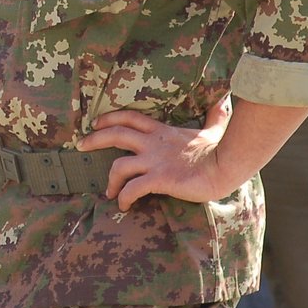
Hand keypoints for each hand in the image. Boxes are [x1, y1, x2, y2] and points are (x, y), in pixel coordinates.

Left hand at [79, 96, 234, 209]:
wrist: (227, 166)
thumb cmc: (221, 150)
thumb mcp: (215, 129)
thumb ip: (215, 116)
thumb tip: (225, 101)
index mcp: (162, 131)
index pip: (130, 117)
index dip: (110, 117)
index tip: (96, 123)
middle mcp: (153, 144)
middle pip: (115, 134)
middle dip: (94, 139)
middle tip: (80, 146)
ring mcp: (155, 162)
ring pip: (119, 166)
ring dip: (110, 179)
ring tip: (110, 192)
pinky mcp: (160, 179)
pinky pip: (133, 188)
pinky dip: (124, 197)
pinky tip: (125, 206)